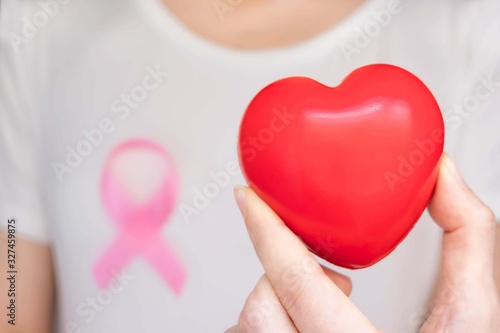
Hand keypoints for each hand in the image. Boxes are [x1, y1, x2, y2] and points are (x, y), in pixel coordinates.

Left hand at [226, 154, 499, 331]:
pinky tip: (304, 323)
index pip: (295, 281)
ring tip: (319, 302)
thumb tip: (444, 177)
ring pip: (252, 331)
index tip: (249, 197)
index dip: (266, 230)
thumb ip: (468, 240)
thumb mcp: (474, 318)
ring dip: (276, 302)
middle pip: (261, 311)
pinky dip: (271, 323)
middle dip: (283, 274)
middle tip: (323, 268)